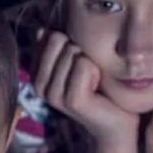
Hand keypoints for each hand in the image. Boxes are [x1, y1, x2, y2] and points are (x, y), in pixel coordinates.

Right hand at [33, 29, 137, 145]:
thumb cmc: (98, 88)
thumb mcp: (75, 63)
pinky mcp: (72, 100)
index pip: (48, 36)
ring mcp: (54, 95)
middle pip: (58, 40)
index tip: (78, 66)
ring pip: (72, 51)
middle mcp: (40, 85)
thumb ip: (58, 47)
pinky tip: (97, 89)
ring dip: (90, 63)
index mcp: (36, 75)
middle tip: (87, 74)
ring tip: (93, 83)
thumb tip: (43, 30)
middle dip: (79, 51)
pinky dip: (96, 71)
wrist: (115, 123)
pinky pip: (84, 64)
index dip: (70, 45)